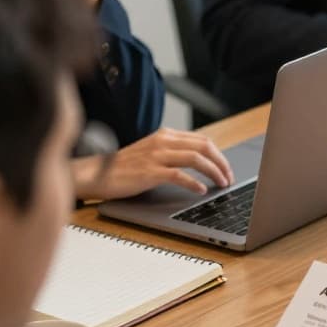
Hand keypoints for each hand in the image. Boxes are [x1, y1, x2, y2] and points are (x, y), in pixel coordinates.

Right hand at [74, 128, 234, 200]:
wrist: (97, 173)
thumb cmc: (125, 167)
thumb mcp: (152, 153)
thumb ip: (173, 153)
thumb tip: (201, 163)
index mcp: (165, 135)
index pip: (202, 140)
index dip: (219, 155)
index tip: (226, 169)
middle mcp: (163, 142)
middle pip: (204, 147)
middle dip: (222, 163)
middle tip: (229, 178)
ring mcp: (156, 156)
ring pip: (196, 159)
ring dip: (214, 172)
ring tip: (222, 184)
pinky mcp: (150, 172)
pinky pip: (179, 175)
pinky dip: (194, 183)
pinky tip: (201, 191)